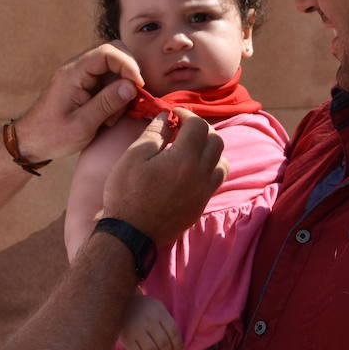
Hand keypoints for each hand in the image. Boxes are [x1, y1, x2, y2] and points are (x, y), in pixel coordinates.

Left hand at [11, 42, 141, 163]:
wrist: (31, 143)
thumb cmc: (52, 136)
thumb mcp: (82, 125)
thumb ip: (107, 104)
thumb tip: (132, 86)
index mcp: (73, 73)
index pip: (107, 53)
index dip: (128, 65)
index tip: (138, 86)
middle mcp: (77, 68)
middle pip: (113, 54)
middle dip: (128, 74)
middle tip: (131, 99)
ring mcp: (81, 76)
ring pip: (114, 70)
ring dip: (121, 90)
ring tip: (111, 118)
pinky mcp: (84, 86)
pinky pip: (108, 82)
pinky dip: (115, 97)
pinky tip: (107, 117)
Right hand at [102, 109, 226, 246]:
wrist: (130, 234)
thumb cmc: (126, 193)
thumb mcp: (133, 156)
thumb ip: (154, 133)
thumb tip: (167, 117)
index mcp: (184, 160)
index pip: (199, 126)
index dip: (186, 114)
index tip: (173, 115)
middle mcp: (201, 175)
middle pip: (216, 141)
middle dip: (201, 129)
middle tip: (182, 128)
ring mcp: (204, 193)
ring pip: (222, 161)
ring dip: (210, 149)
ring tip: (190, 149)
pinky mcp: (201, 206)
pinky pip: (216, 180)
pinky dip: (209, 167)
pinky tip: (190, 169)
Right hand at [119, 294, 182, 349]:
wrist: (121, 303)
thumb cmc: (145, 307)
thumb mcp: (158, 308)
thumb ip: (166, 322)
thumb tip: (177, 343)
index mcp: (159, 312)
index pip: (173, 332)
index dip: (178, 344)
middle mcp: (148, 321)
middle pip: (163, 343)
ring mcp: (136, 330)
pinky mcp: (126, 338)